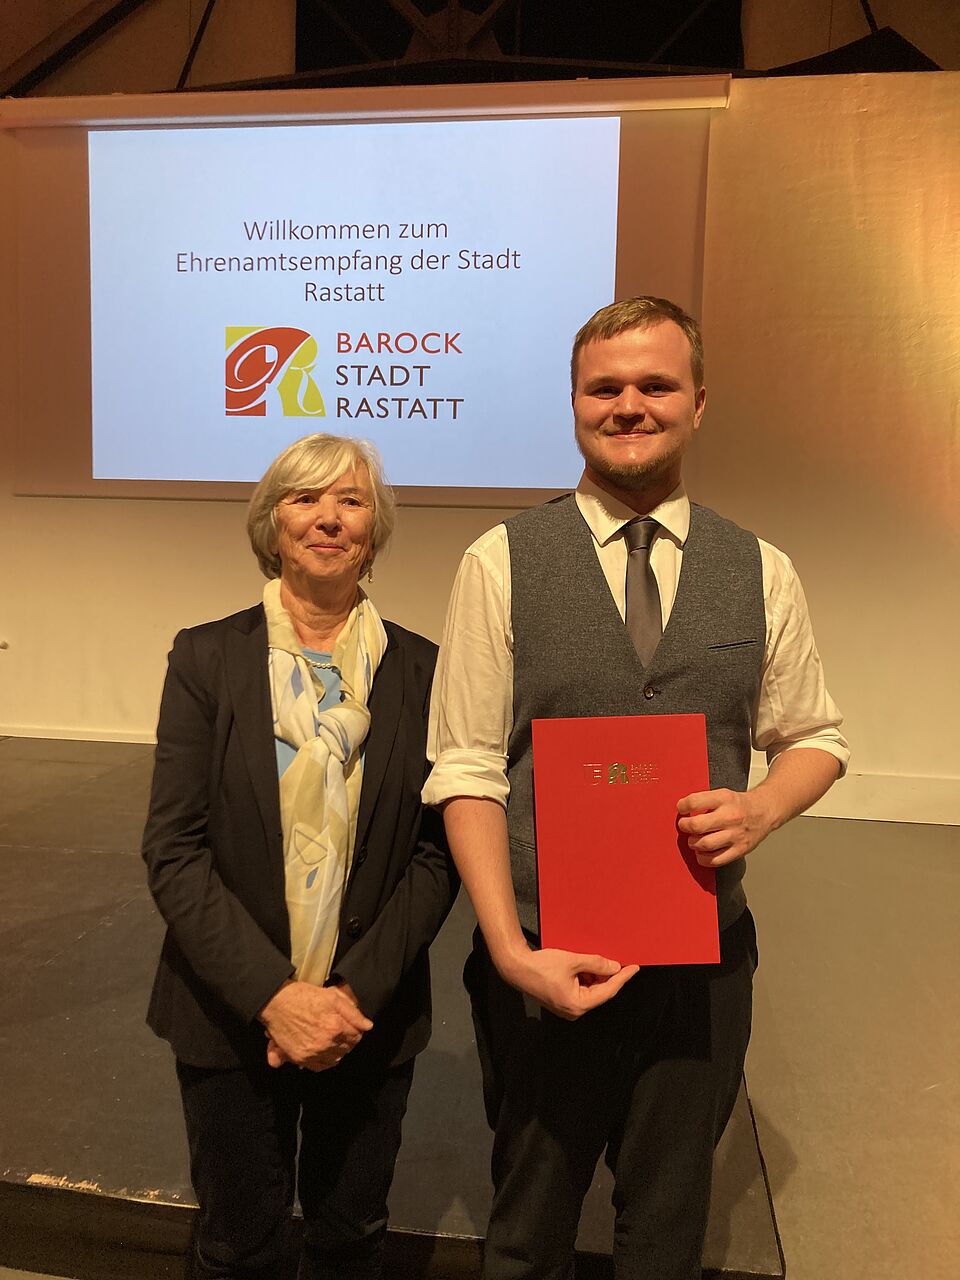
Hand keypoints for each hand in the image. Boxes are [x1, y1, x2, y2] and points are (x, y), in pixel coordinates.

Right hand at [259, 980, 371, 1071]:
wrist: (277, 1003)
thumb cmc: (305, 996)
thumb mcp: (333, 996)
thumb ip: (353, 1012)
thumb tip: (368, 1026)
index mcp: (335, 1027)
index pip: (357, 1036)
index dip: (355, 1030)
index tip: (350, 1026)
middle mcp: (325, 1044)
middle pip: (347, 1049)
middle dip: (347, 1040)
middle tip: (340, 1030)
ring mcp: (312, 1053)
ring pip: (335, 1060)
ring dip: (337, 1052)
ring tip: (331, 1040)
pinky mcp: (300, 1059)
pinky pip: (319, 1067)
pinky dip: (324, 1061)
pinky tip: (323, 1051)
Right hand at [499, 947, 638, 1020]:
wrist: (517, 967)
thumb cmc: (541, 966)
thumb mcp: (573, 961)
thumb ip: (596, 964)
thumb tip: (614, 967)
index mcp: (577, 1005)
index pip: (608, 991)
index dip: (622, 978)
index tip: (634, 968)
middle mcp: (574, 1011)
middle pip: (599, 992)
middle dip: (607, 976)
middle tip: (614, 959)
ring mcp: (567, 1008)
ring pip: (590, 990)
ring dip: (595, 976)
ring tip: (593, 960)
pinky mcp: (562, 1002)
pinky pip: (581, 990)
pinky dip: (585, 978)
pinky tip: (583, 965)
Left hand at [677, 787, 775, 865]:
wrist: (765, 811)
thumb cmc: (740, 804)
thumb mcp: (723, 794)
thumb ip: (704, 801)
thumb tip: (683, 810)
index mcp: (724, 799)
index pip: (695, 802)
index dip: (682, 806)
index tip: (681, 809)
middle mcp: (730, 817)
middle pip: (697, 825)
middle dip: (685, 826)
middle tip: (685, 825)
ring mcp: (736, 835)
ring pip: (705, 844)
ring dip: (693, 843)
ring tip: (694, 840)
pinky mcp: (740, 849)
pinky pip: (716, 860)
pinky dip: (703, 859)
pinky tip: (701, 853)